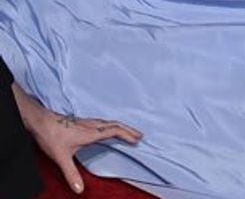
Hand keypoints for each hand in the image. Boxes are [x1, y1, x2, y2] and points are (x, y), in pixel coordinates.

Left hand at [13, 83, 140, 193]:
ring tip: (126, 131)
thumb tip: (79, 189)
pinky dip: (110, 124)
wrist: (40, 121)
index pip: (114, 131)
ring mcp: (86, 122)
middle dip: (128, 130)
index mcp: (91, 133)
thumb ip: (71, 174)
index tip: (136, 140)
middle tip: (139, 135)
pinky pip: (101, 121)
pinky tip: (105, 128)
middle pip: (115, 124)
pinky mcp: (80, 121)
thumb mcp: (62, 158)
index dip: (127, 135)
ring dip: (120, 126)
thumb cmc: (51, 137)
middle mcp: (91, 125)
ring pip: (108, 122)